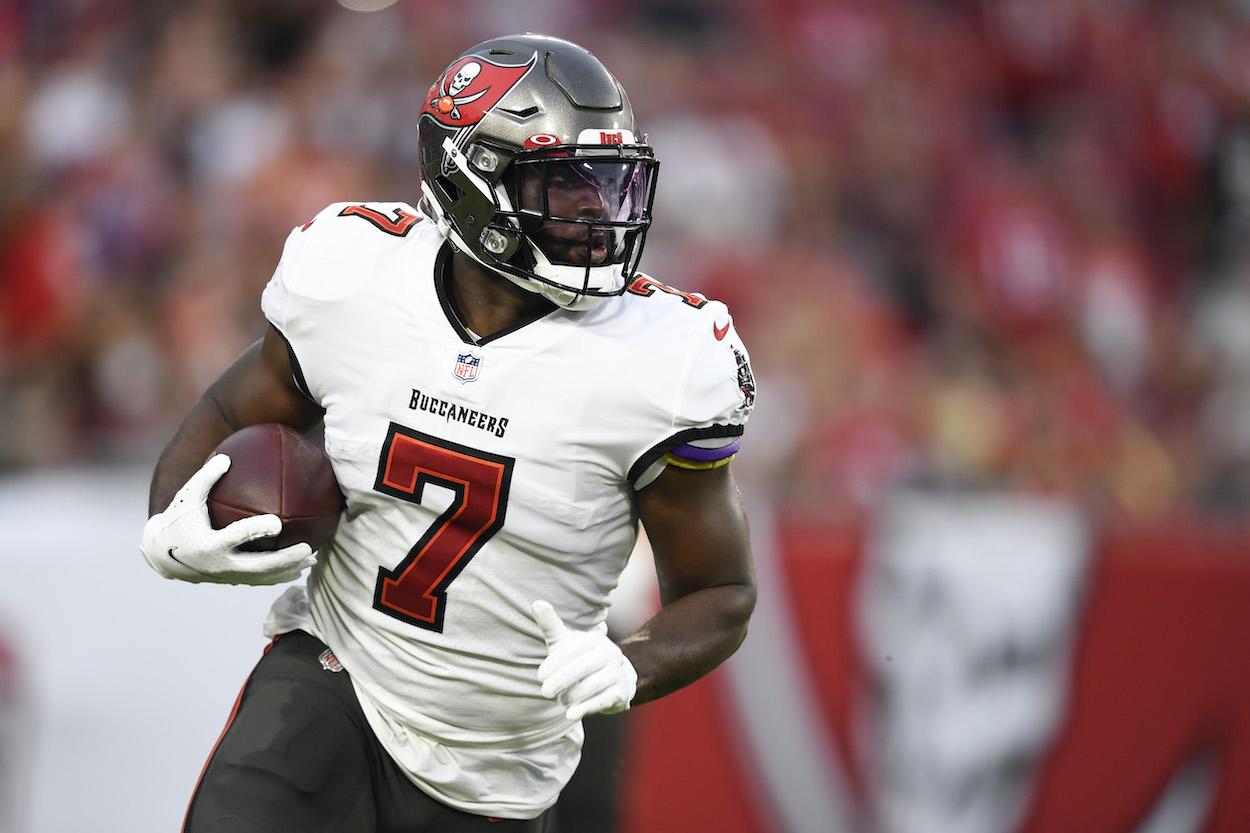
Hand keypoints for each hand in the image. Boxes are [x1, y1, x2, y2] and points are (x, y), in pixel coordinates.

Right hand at [140, 454, 315, 584]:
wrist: (162, 555)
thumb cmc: (178, 520)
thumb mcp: (186, 498)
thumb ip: (205, 477)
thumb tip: (226, 456)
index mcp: (209, 544)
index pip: (237, 537)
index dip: (257, 530)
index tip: (278, 522)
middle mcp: (219, 565)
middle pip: (258, 565)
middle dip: (284, 559)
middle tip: (306, 548)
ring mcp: (227, 576)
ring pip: (263, 577)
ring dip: (288, 569)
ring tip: (312, 560)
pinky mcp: (231, 581)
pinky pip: (259, 580)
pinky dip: (279, 576)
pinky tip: (298, 568)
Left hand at [532, 600, 636, 720]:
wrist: (613, 678)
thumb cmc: (580, 658)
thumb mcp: (564, 642)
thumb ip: (550, 625)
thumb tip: (537, 603)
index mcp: (593, 640)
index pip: (572, 650)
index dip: (554, 663)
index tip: (540, 676)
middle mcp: (609, 653)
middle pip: (583, 667)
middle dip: (561, 681)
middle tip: (545, 692)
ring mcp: (617, 673)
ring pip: (592, 685)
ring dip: (572, 696)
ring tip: (560, 700)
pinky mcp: (621, 692)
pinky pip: (603, 700)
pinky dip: (585, 708)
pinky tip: (570, 714)